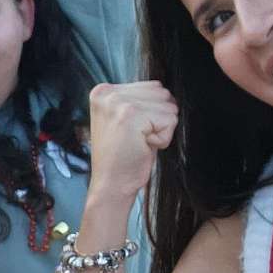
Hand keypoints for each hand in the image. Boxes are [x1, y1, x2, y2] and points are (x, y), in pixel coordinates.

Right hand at [86, 80, 178, 203]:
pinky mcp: (131, 115)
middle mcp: (107, 93)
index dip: (152, 112)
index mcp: (103, 91)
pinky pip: (169, 121)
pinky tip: (142, 147)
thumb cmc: (122, 156)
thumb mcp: (125, 119)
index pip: (153, 87)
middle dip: (158, 119)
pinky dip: (163, 138)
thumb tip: (166, 91)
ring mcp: (117, 103)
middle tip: (136, 138)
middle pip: (162, 94)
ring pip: (168, 107)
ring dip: (161, 129)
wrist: (111, 185)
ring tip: (139, 142)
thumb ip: (138, 100)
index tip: (132, 130)